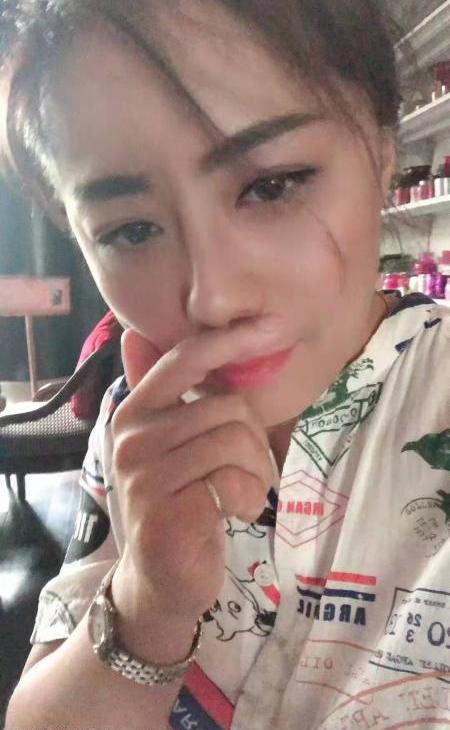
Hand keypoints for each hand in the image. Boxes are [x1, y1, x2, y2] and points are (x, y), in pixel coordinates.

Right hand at [111, 324, 275, 622]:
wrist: (160, 579)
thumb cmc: (176, 503)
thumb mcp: (166, 445)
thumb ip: (163, 393)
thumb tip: (133, 333)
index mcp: (136, 411)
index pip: (185, 358)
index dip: (230, 339)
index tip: (271, 326)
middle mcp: (133, 435)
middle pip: (228, 407)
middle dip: (255, 442)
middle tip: (250, 472)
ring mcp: (145, 473)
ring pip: (235, 440)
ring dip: (255, 473)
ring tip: (242, 494)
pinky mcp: (166, 508)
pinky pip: (233, 480)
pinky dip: (248, 497)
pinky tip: (232, 513)